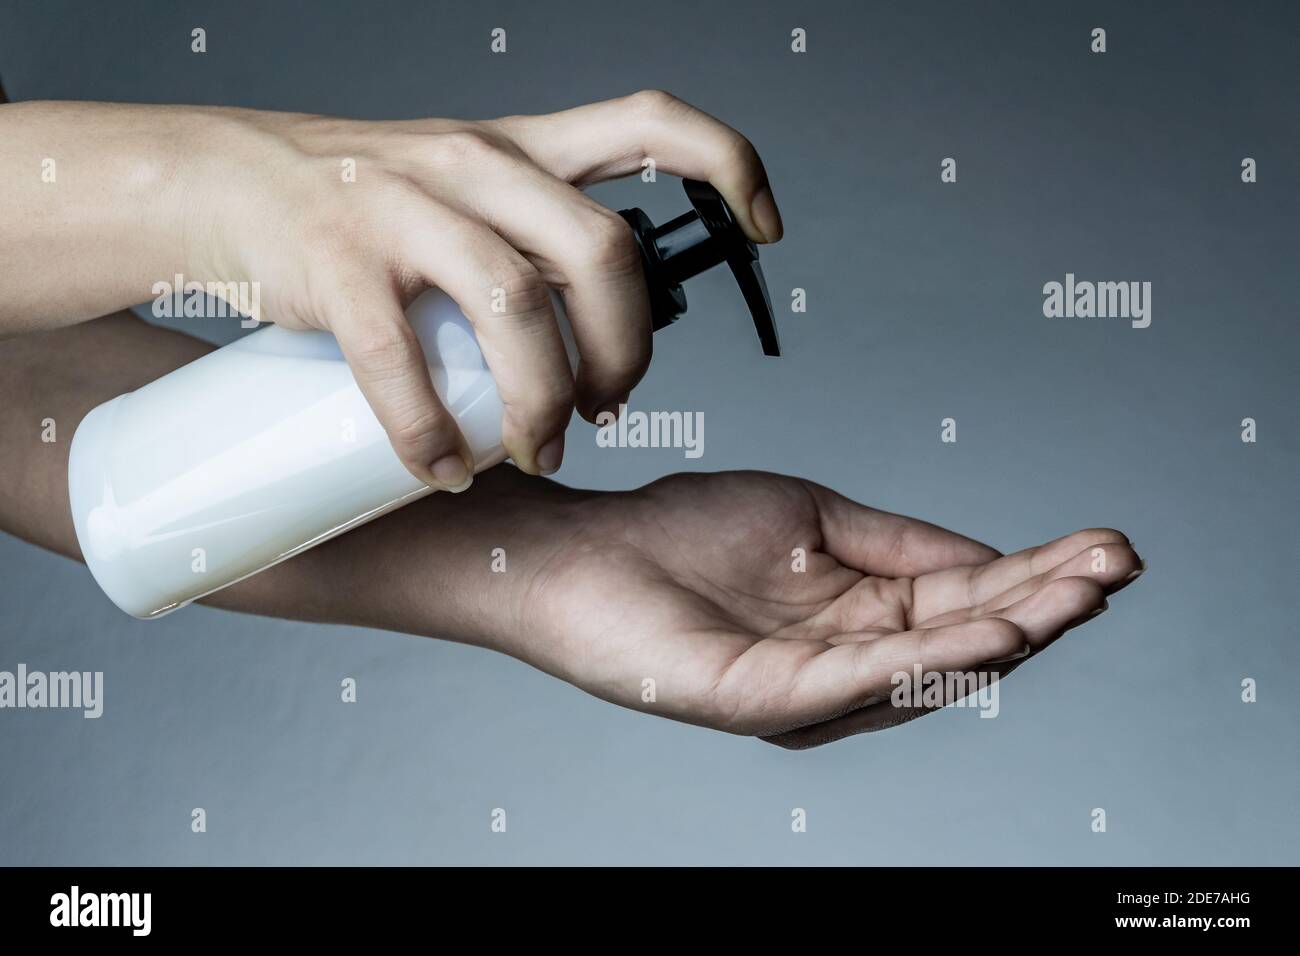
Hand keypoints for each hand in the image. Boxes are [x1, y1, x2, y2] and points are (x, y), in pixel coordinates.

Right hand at [173, 92, 781, 486]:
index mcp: (518, 147)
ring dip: (543, 402)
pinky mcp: (338, 261)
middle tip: (609, 410)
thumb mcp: (461, 191)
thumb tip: (596, 338)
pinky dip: (432, 432)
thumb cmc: (361, 207)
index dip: (726, 164)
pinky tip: (444, 471)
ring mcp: (404, 206)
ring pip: (516, 306)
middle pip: (601, 249)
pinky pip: (402, 359)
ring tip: (537, 453)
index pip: (647, 122)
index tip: (766, 230)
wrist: (222, 180)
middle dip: (628, 351)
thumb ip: (531, 241)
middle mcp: (472, 162)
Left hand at [365, 469, 1141, 746]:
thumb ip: (899, 542)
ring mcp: (812, 686)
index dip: (1038, 571)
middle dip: (1046, 602)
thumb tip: (990, 555)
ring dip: (1009, 631)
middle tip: (1116, 568)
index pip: (967, 592)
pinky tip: (988, 632)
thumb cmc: (684, 534)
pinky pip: (860, 682)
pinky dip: (928, 659)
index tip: (1106, 543)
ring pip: (927, 667)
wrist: (588, 553)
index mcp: (863, 610)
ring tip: (1077, 596)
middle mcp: (850, 657)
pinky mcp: (767, 701)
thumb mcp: (815, 517)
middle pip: (966, 634)